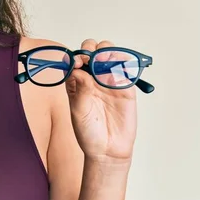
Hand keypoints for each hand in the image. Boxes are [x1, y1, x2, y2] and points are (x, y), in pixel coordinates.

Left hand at [64, 39, 136, 163]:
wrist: (108, 149)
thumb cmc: (87, 132)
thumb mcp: (78, 110)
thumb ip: (79, 89)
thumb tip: (78, 69)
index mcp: (76, 82)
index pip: (74, 60)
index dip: (75, 57)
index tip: (76, 62)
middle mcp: (92, 78)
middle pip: (92, 52)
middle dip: (91, 49)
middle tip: (91, 58)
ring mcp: (109, 81)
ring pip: (109, 55)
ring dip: (106, 51)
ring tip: (104, 61)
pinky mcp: (125, 87)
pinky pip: (125, 68)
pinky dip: (123, 62)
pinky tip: (118, 67)